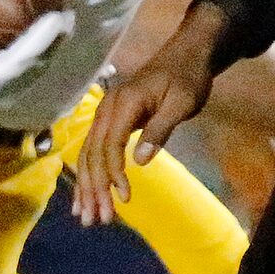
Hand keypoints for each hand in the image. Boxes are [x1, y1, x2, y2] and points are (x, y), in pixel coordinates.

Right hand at [0, 0, 72, 152]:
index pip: (22, 62)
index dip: (42, 40)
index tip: (57, 18)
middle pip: (36, 70)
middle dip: (54, 44)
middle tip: (69, 15)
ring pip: (33, 76)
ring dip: (49, 51)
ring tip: (62, 25)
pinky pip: (24, 78)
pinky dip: (36, 58)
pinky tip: (43, 42)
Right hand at [73, 3, 224, 224]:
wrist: (187, 54)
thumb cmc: (188, 78)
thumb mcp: (182, 103)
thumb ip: (160, 130)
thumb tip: (139, 161)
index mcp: (124, 103)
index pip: (111, 144)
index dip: (114, 173)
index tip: (123, 198)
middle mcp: (107, 108)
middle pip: (93, 152)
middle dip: (94, 188)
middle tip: (97, 220)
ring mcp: (106, 113)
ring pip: (88, 154)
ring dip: (87, 186)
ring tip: (86, 216)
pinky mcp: (110, 120)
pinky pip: (93, 149)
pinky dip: (89, 173)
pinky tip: (86, 195)